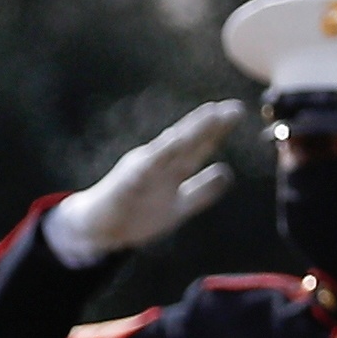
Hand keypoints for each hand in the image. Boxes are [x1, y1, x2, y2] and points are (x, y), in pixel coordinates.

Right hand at [46, 101, 240, 266]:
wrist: (99, 229)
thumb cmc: (136, 214)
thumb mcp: (179, 206)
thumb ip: (201, 191)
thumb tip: (227, 172)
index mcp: (171, 168)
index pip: (199, 146)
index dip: (218, 130)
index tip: (237, 112)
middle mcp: (160, 162)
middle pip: (189, 140)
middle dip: (211, 124)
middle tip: (235, 108)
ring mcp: (143, 169)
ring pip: (171, 146)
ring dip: (191, 129)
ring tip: (210, 114)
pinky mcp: (128, 181)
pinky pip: (146, 165)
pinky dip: (161, 152)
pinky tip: (176, 139)